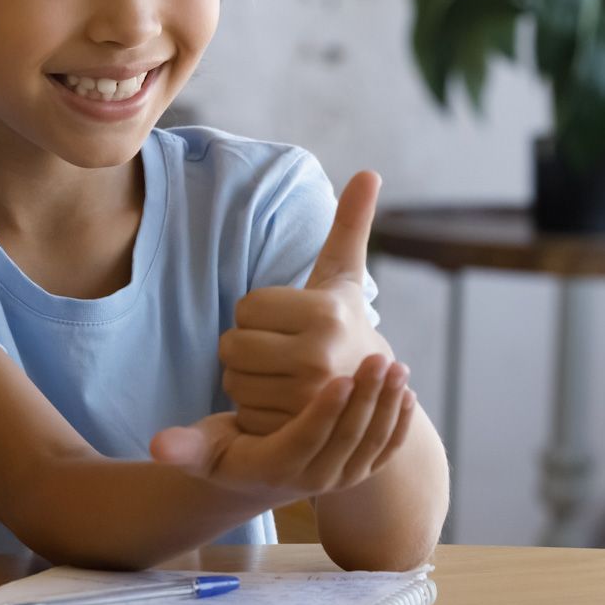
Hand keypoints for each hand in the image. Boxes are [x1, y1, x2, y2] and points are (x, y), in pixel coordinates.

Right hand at [150, 353, 415, 497]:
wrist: (263, 476)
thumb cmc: (230, 453)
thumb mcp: (206, 451)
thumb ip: (184, 448)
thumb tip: (157, 447)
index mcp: (278, 469)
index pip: (306, 441)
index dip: (324, 413)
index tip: (340, 378)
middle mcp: (315, 480)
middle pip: (345, 439)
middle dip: (366, 401)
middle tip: (383, 358)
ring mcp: (342, 478)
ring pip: (370, 442)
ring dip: (386, 406)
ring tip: (398, 367)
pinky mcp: (360, 469)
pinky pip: (385, 447)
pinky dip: (399, 422)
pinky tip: (407, 390)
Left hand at [221, 170, 394, 435]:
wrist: (371, 401)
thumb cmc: (345, 327)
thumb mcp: (344, 278)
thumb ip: (351, 224)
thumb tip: (369, 172)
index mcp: (326, 314)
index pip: (247, 307)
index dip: (259, 314)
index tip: (289, 322)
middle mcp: (319, 356)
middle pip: (233, 344)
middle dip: (247, 346)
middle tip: (281, 351)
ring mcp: (306, 400)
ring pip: (232, 379)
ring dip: (246, 378)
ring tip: (282, 376)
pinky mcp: (293, 433)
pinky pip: (240, 412)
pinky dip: (251, 409)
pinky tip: (279, 405)